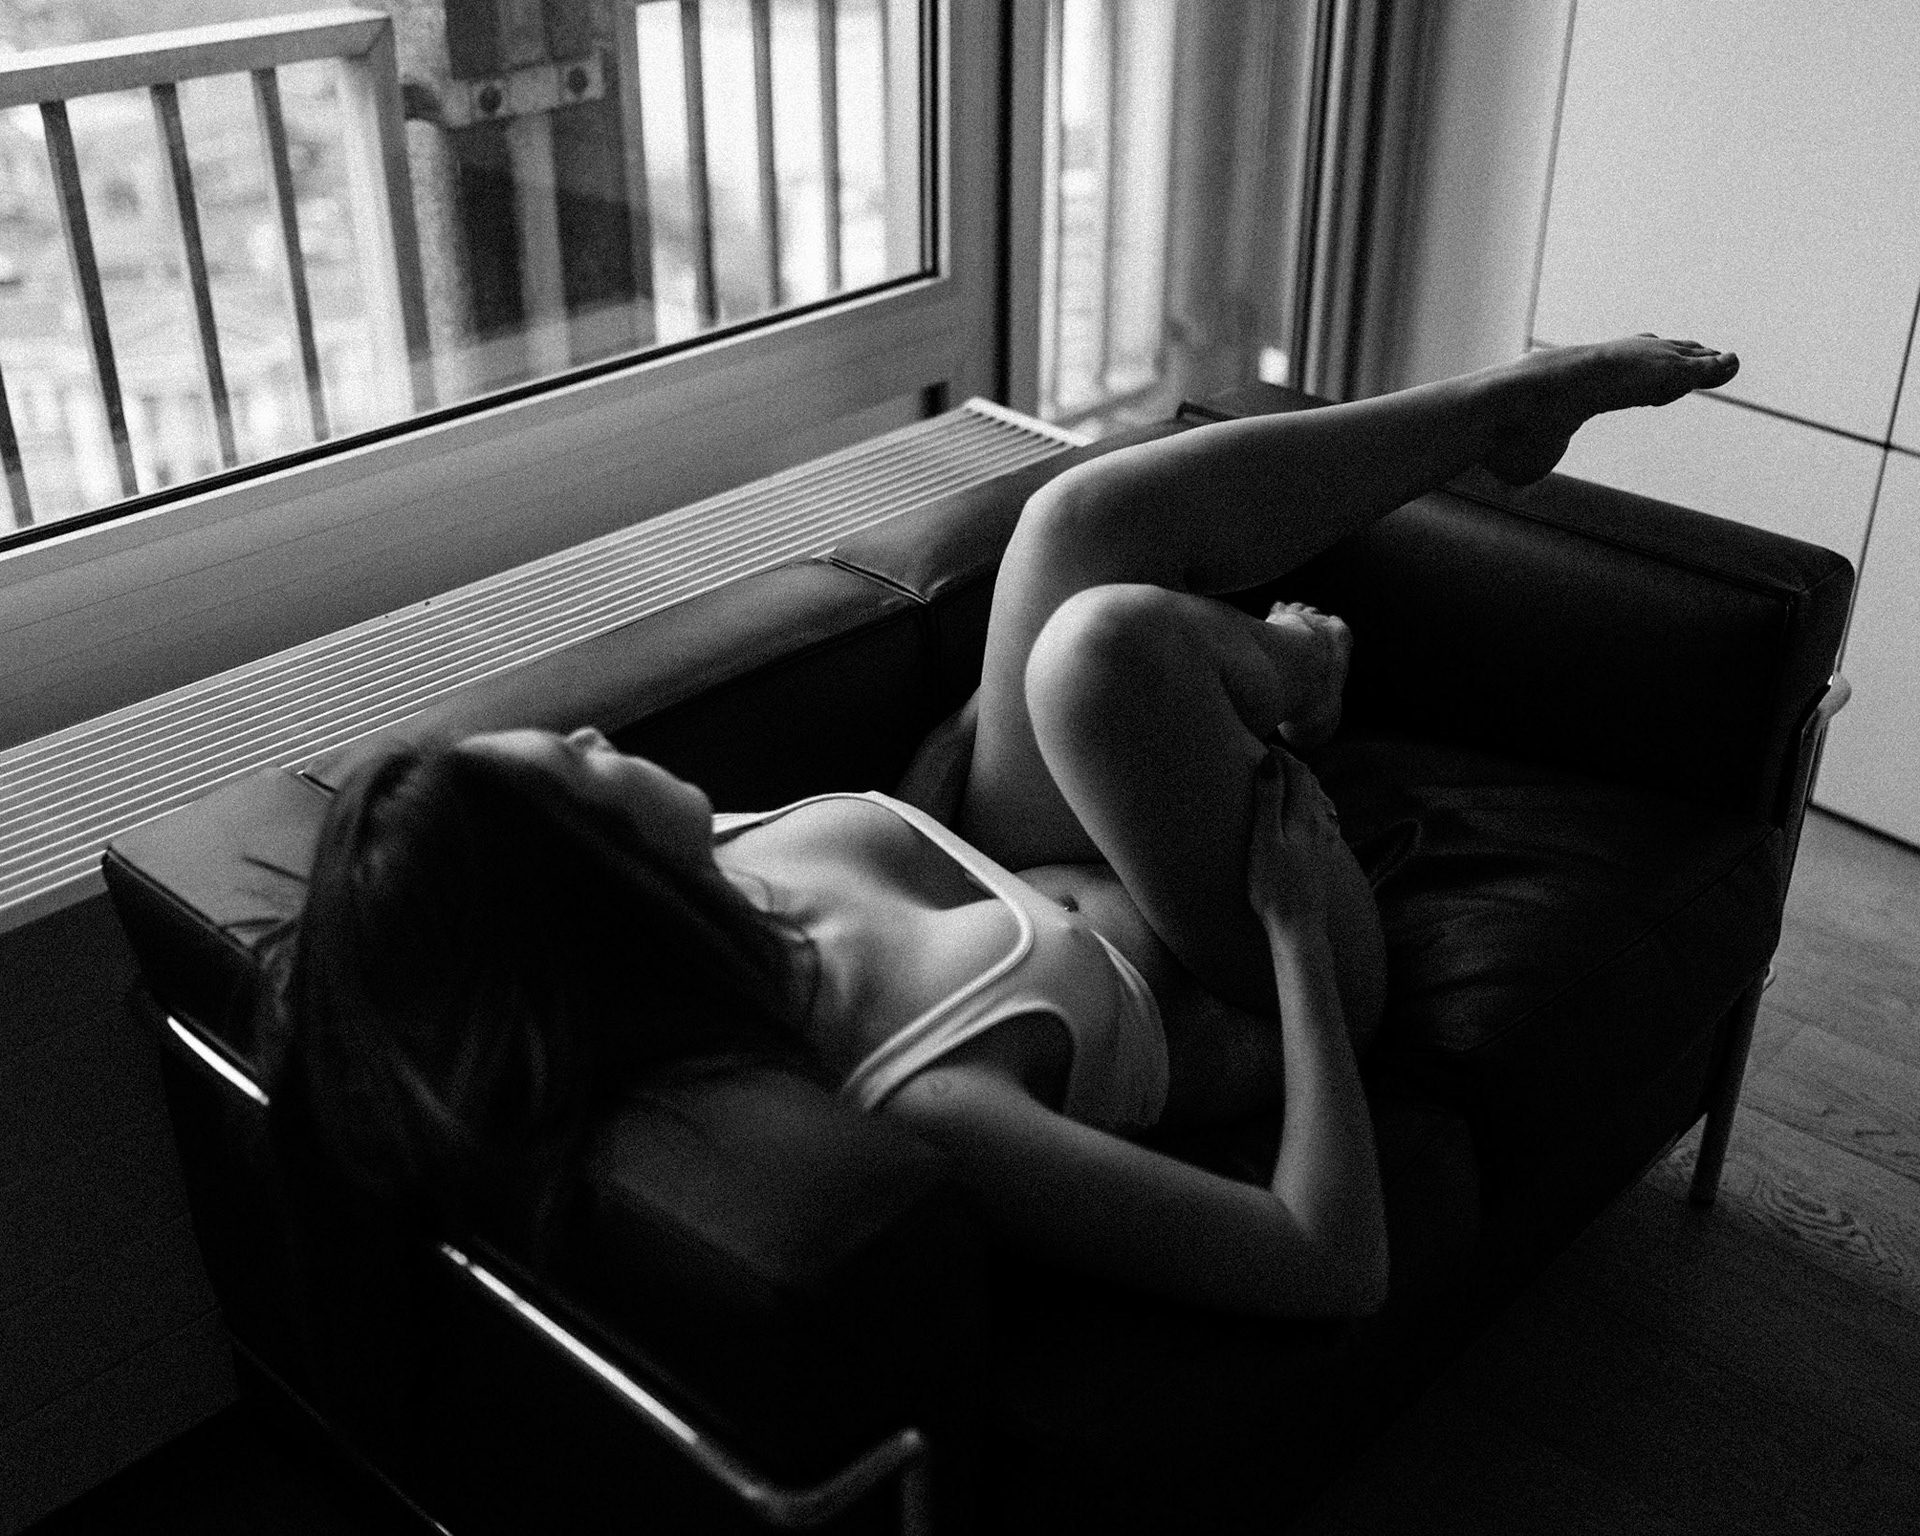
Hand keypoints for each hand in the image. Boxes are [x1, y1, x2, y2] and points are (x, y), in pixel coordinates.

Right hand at [1246, 743, 1344, 931]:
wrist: (1299, 928)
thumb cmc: (1274, 888)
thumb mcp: (1264, 841)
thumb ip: (1268, 800)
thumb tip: (1271, 762)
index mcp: (1305, 817)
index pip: (1299, 773)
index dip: (1282, 756)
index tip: (1264, 746)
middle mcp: (1321, 826)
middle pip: (1312, 784)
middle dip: (1293, 767)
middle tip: (1272, 758)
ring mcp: (1326, 843)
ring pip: (1320, 801)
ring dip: (1304, 786)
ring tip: (1287, 780)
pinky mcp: (1324, 859)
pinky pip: (1323, 820)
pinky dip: (1312, 806)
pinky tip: (1306, 816)